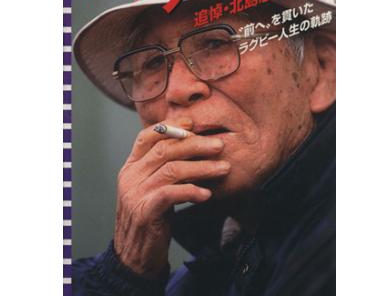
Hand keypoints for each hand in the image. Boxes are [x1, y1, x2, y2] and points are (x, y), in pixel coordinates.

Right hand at [114, 117, 229, 277]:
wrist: (134, 256)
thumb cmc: (150, 217)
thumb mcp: (151, 187)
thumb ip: (163, 168)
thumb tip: (192, 147)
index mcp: (131, 167)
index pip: (147, 136)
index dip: (170, 126)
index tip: (193, 123)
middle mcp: (130, 176)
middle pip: (165, 149)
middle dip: (195, 144)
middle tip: (219, 145)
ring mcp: (135, 193)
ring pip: (172, 169)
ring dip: (202, 167)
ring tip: (224, 169)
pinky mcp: (145, 211)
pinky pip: (172, 193)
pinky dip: (192, 191)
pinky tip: (208, 194)